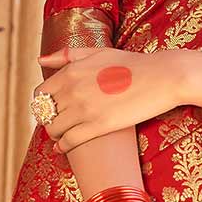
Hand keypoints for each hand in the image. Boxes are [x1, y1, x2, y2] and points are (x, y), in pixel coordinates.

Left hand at [34, 47, 201, 150]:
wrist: (161, 77)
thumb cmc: (132, 64)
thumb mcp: (97, 52)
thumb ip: (66, 56)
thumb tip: (40, 61)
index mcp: (70, 72)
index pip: (40, 94)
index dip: (41, 105)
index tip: (50, 110)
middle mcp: (72, 90)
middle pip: (45, 113)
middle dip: (48, 121)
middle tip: (57, 125)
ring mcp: (84, 109)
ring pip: (54, 129)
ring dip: (55, 135)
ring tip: (63, 136)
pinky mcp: (98, 126)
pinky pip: (70, 141)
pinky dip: (63, 147)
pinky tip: (63, 149)